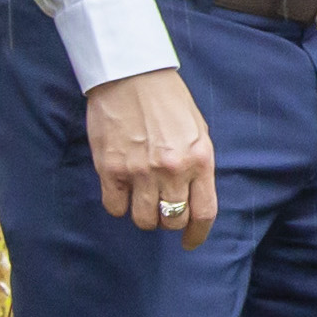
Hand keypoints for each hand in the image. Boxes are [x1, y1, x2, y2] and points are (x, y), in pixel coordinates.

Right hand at [87, 68, 216, 248]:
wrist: (130, 74)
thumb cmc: (166, 98)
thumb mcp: (197, 129)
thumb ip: (198, 163)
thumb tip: (193, 195)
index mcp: (200, 159)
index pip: (203, 212)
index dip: (197, 234)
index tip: (189, 242)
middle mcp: (173, 170)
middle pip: (173, 220)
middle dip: (169, 220)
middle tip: (162, 206)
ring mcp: (141, 171)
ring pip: (144, 220)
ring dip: (144, 215)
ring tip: (141, 198)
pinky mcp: (112, 169)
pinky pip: (115, 208)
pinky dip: (119, 205)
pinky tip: (120, 190)